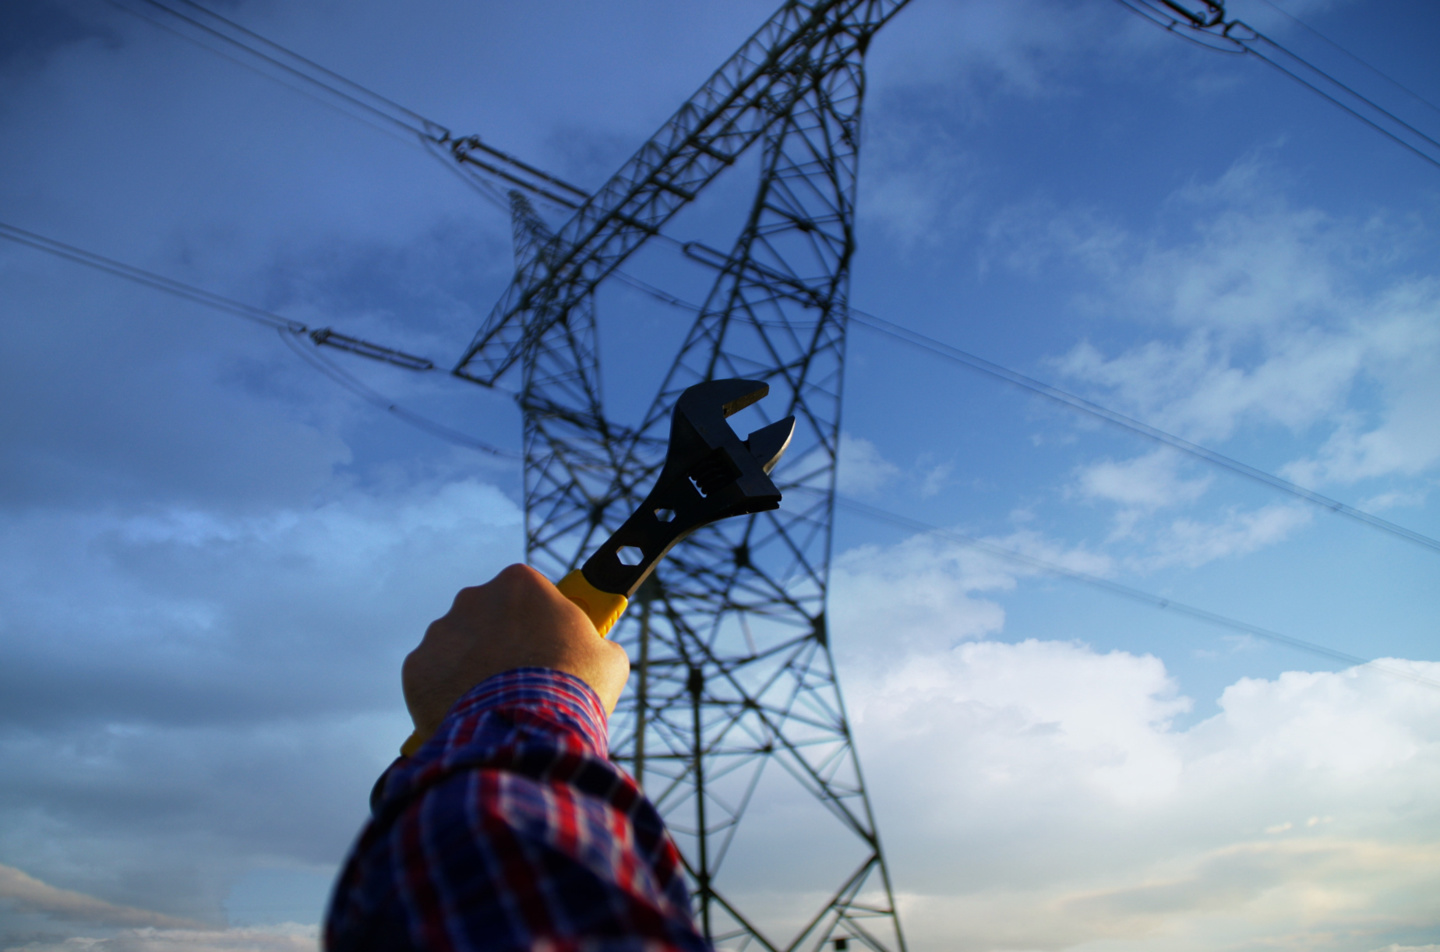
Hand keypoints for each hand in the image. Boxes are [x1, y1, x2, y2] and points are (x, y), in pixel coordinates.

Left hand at [402, 564, 630, 741]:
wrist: (524, 732)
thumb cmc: (572, 688)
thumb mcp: (607, 658)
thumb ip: (595, 642)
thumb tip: (598, 650)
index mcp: (520, 583)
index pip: (527, 594)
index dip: (538, 622)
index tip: (547, 644)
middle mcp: (473, 597)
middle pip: (488, 618)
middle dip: (501, 644)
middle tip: (523, 678)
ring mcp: (440, 632)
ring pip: (457, 649)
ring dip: (472, 669)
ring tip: (498, 704)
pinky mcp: (417, 668)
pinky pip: (433, 679)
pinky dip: (447, 695)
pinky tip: (473, 715)